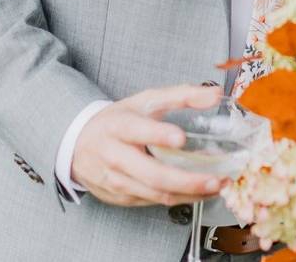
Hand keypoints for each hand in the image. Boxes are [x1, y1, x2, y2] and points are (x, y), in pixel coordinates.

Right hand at [72, 84, 223, 206]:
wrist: (79, 145)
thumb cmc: (117, 121)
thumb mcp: (145, 101)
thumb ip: (182, 95)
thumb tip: (214, 95)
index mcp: (119, 126)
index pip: (137, 131)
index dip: (158, 135)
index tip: (180, 138)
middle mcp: (115, 156)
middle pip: (152, 174)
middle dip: (187, 180)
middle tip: (215, 179)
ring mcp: (117, 181)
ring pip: (157, 194)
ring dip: (190, 194)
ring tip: (216, 187)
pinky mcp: (121, 198)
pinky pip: (154, 202)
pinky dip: (180, 199)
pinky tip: (198, 192)